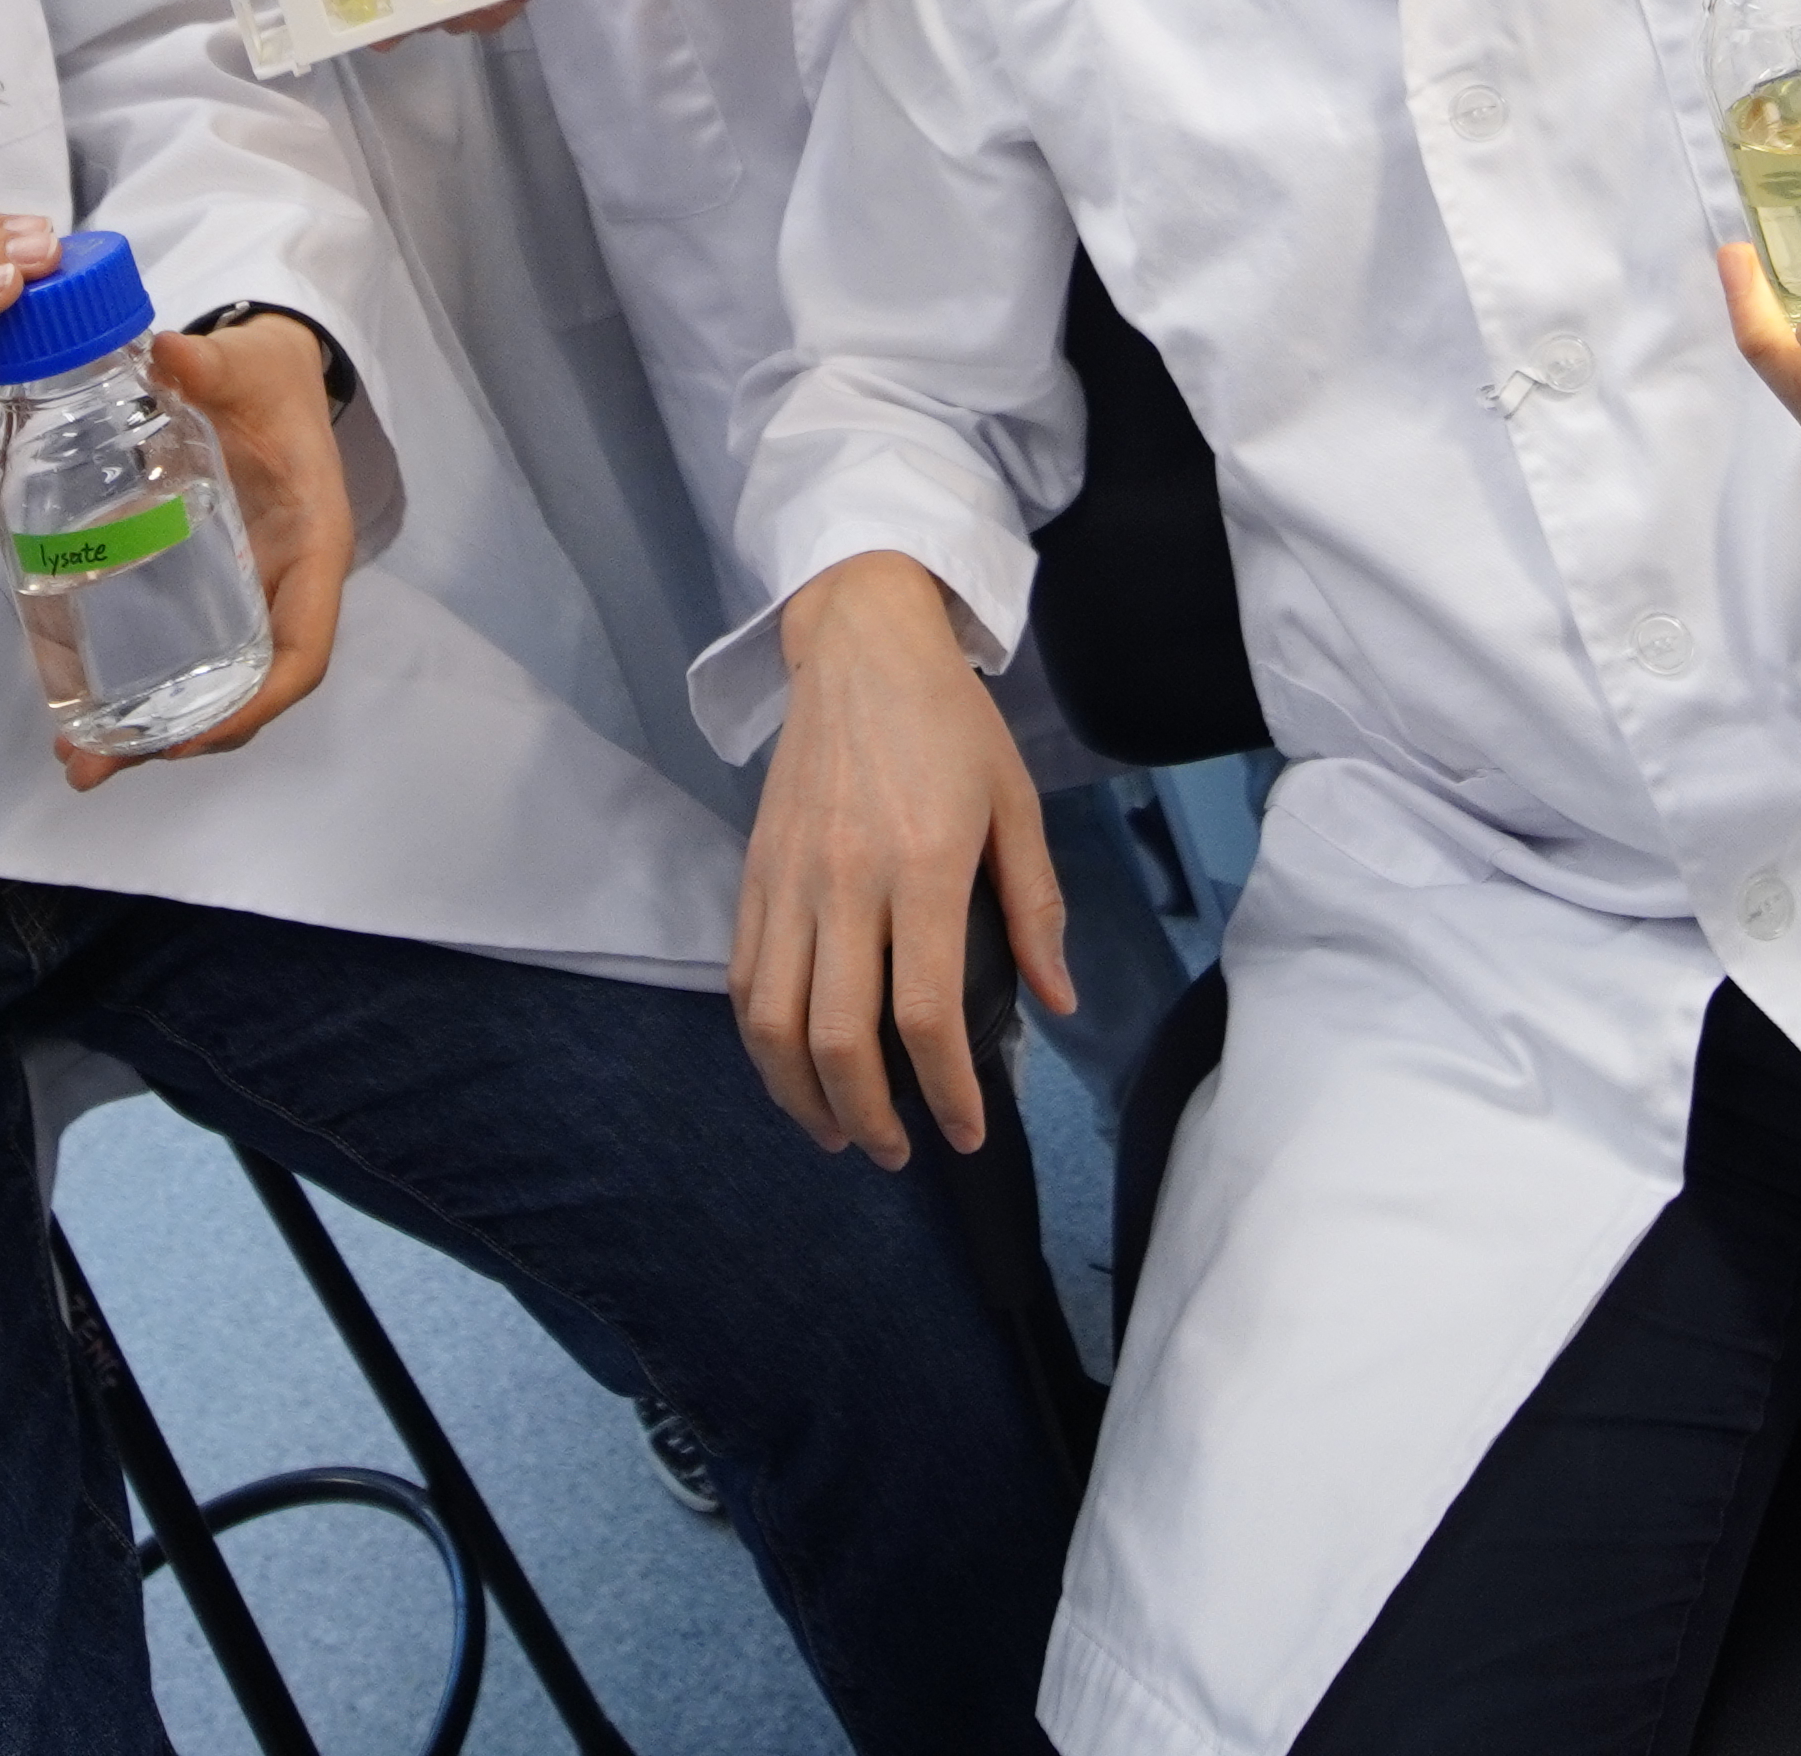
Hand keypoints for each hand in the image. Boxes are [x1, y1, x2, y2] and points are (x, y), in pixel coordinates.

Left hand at [59, 314, 354, 787]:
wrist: (265, 370)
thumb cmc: (267, 376)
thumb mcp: (245, 364)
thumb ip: (209, 364)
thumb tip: (169, 354)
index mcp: (312, 546)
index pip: (303, 649)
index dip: (255, 702)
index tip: (190, 735)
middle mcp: (283, 585)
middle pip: (248, 690)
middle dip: (180, 737)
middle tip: (95, 762)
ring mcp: (244, 593)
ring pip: (211, 685)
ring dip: (149, 731)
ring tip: (76, 758)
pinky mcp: (205, 588)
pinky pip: (181, 653)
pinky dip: (137, 689)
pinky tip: (78, 711)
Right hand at [732, 552, 1068, 1165]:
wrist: (860, 646)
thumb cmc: (950, 723)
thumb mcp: (1015, 803)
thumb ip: (1036, 908)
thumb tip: (1058, 1003)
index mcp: (923, 866)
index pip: (925, 1014)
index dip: (947, 1092)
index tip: (965, 1131)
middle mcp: (846, 881)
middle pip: (838, 1037)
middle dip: (868, 1117)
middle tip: (897, 1154)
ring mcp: (788, 879)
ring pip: (772, 1021)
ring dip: (799, 1096)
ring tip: (836, 1132)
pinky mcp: (752, 872)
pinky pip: (742, 977)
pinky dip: (759, 1041)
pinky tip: (789, 1069)